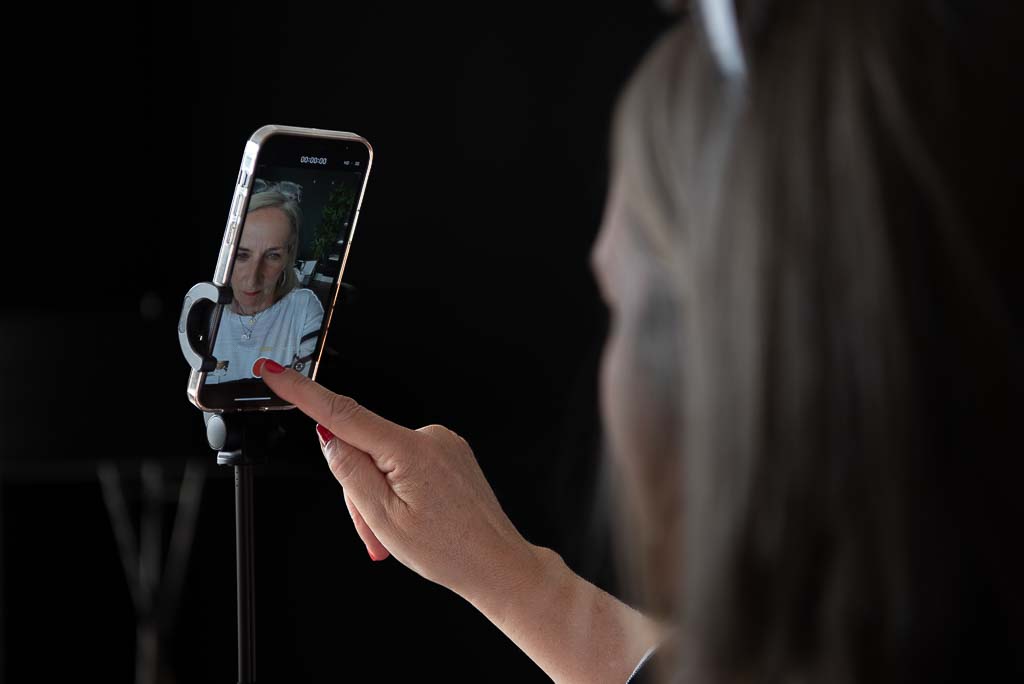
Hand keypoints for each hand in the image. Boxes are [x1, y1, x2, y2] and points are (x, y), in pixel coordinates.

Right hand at [257, 361, 541, 601]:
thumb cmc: (450, 551)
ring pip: (384, 461)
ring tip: (396, 535)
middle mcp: (430, 437)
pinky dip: (400, 490)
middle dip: (359, 493)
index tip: (274, 370)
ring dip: (380, 497)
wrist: (497, 564)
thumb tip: (329, 437)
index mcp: (410, 450)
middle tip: (374, 535)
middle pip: (363, 450)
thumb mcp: (384, 518)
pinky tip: (414, 518)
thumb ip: (350, 473)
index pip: (342, 413)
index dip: (301, 391)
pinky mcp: (451, 452)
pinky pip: (407, 464)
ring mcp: (444, 443)